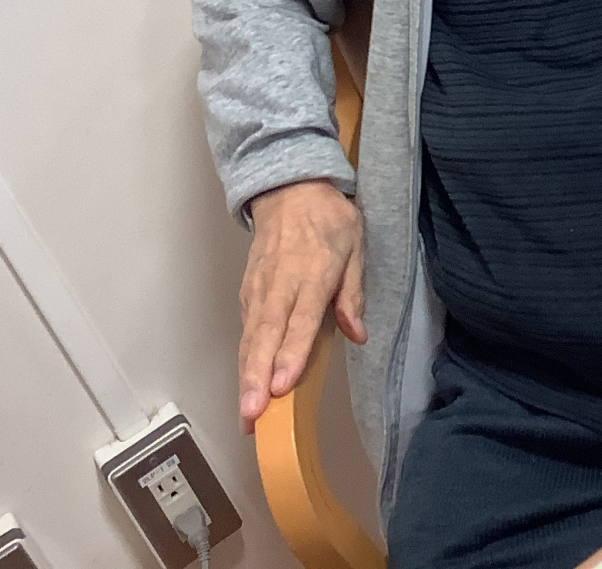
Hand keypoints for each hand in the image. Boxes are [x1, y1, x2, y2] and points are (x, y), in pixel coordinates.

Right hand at [237, 179, 365, 432]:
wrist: (289, 188)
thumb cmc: (329, 219)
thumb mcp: (355, 245)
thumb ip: (353, 291)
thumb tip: (358, 334)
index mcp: (313, 271)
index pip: (300, 319)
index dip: (291, 353)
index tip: (283, 385)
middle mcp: (281, 283)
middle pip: (267, 335)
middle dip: (258, 376)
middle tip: (252, 414)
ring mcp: (259, 288)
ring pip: (251, 336)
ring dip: (246, 374)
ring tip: (245, 412)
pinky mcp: (248, 291)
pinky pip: (246, 328)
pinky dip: (244, 358)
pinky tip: (245, 385)